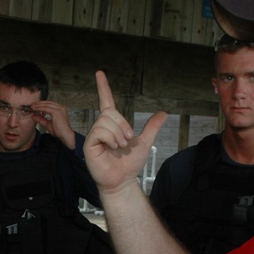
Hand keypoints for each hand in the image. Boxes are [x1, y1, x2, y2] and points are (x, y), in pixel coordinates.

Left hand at [30, 100, 73, 148]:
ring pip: (47, 104)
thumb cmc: (59, 131)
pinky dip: (40, 108)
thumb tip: (34, 116)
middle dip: (39, 103)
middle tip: (31, 105)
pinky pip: (46, 108)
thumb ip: (41, 119)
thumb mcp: (48, 124)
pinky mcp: (57, 112)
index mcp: (61, 109)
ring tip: (32, 107)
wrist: (65, 136)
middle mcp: (61, 107)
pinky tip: (35, 109)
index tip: (35, 106)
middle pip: (48, 102)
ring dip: (38, 105)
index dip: (42, 104)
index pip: (50, 104)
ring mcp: (60, 109)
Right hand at [84, 70, 167, 194]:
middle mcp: (101, 127)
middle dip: (123, 124)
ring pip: (106, 121)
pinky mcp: (89, 144)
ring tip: (120, 146)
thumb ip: (151, 127)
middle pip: (110, 112)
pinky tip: (112, 147)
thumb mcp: (145, 142)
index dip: (103, 87)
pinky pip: (100, 131)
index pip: (106, 101)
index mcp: (112, 125)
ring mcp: (94, 135)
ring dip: (118, 134)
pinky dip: (110, 138)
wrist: (123, 180)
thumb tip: (164, 113)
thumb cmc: (129, 164)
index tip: (100, 73)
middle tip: (128, 140)